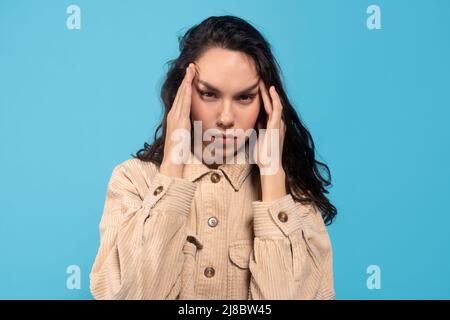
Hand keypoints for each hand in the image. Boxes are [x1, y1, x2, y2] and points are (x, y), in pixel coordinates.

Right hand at [160, 63, 195, 177]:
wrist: (173, 163)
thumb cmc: (180, 153)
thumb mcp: (186, 136)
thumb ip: (190, 128)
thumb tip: (197, 124)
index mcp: (176, 118)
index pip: (182, 97)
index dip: (187, 85)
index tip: (192, 74)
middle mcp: (173, 115)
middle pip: (181, 93)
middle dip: (187, 78)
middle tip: (192, 65)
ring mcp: (175, 118)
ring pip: (182, 96)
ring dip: (187, 81)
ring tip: (191, 69)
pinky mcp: (179, 122)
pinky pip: (184, 105)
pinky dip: (186, 93)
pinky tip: (189, 84)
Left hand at [253, 81, 286, 200]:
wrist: (269, 165)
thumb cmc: (262, 155)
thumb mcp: (257, 137)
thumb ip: (256, 129)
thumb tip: (248, 122)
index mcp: (271, 125)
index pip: (266, 107)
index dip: (261, 97)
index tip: (253, 88)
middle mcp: (277, 122)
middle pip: (271, 102)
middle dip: (265, 91)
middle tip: (258, 79)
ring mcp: (278, 123)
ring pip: (275, 102)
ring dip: (269, 92)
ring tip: (263, 81)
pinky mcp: (278, 125)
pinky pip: (277, 108)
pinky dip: (275, 98)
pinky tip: (270, 90)